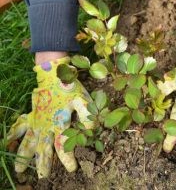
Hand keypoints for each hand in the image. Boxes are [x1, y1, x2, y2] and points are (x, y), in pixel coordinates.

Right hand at [6, 57, 93, 177]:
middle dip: (44, 163)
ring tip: (20, 170)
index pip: (63, 145)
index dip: (68, 158)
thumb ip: (87, 115)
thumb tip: (92, 130)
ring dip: (25, 155)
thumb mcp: (82, 100)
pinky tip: (7, 142)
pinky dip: (14, 134)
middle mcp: (46, 125)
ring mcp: (37, 121)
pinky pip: (20, 126)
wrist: (53, 73)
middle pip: (44, 148)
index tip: (72, 169)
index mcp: (60, 123)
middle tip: (43, 178)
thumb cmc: (69, 87)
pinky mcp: (32, 114)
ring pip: (30, 141)